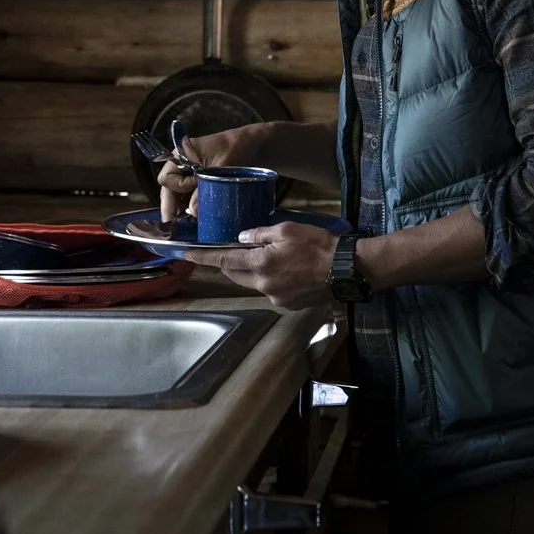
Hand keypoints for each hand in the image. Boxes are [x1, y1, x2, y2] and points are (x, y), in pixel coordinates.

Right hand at [156, 123, 268, 221]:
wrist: (253, 143)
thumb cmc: (236, 147)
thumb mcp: (221, 167)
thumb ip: (206, 187)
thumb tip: (192, 211)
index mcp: (181, 155)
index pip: (167, 179)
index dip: (178, 187)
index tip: (195, 188)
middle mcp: (182, 165)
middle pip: (169, 189)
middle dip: (172, 207)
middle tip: (173, 228)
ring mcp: (190, 174)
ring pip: (178, 195)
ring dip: (182, 209)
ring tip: (187, 226)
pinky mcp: (200, 181)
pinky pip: (190, 196)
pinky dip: (192, 207)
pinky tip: (197, 218)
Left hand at [183, 223, 337, 309]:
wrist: (346, 271)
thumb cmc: (318, 246)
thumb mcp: (287, 230)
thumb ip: (260, 234)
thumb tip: (242, 237)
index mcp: (261, 264)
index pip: (224, 261)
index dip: (204, 257)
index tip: (187, 254)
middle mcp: (263, 285)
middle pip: (235, 274)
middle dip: (228, 263)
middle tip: (228, 250)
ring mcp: (275, 297)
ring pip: (253, 283)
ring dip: (251, 271)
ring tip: (265, 257)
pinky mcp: (287, 304)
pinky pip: (269, 290)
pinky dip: (269, 279)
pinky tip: (284, 270)